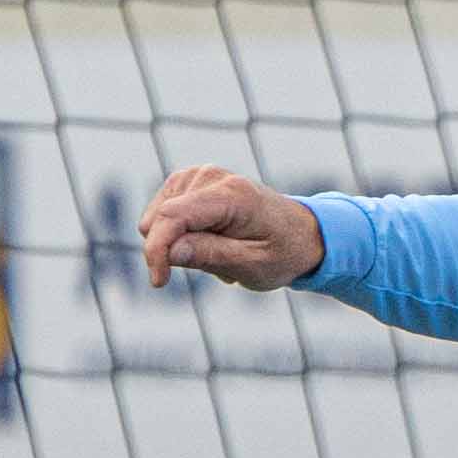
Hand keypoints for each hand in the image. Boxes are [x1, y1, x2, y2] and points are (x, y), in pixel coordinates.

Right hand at [138, 165, 323, 289]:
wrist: (300, 233)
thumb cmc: (281, 252)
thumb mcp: (252, 264)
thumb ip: (211, 255)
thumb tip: (169, 251)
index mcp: (232, 194)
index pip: (174, 216)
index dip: (157, 250)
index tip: (158, 282)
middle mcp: (210, 176)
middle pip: (160, 219)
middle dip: (175, 251)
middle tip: (220, 265)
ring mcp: (197, 176)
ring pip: (157, 220)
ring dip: (182, 244)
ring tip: (222, 251)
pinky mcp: (188, 182)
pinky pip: (163, 217)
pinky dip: (182, 235)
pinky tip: (213, 239)